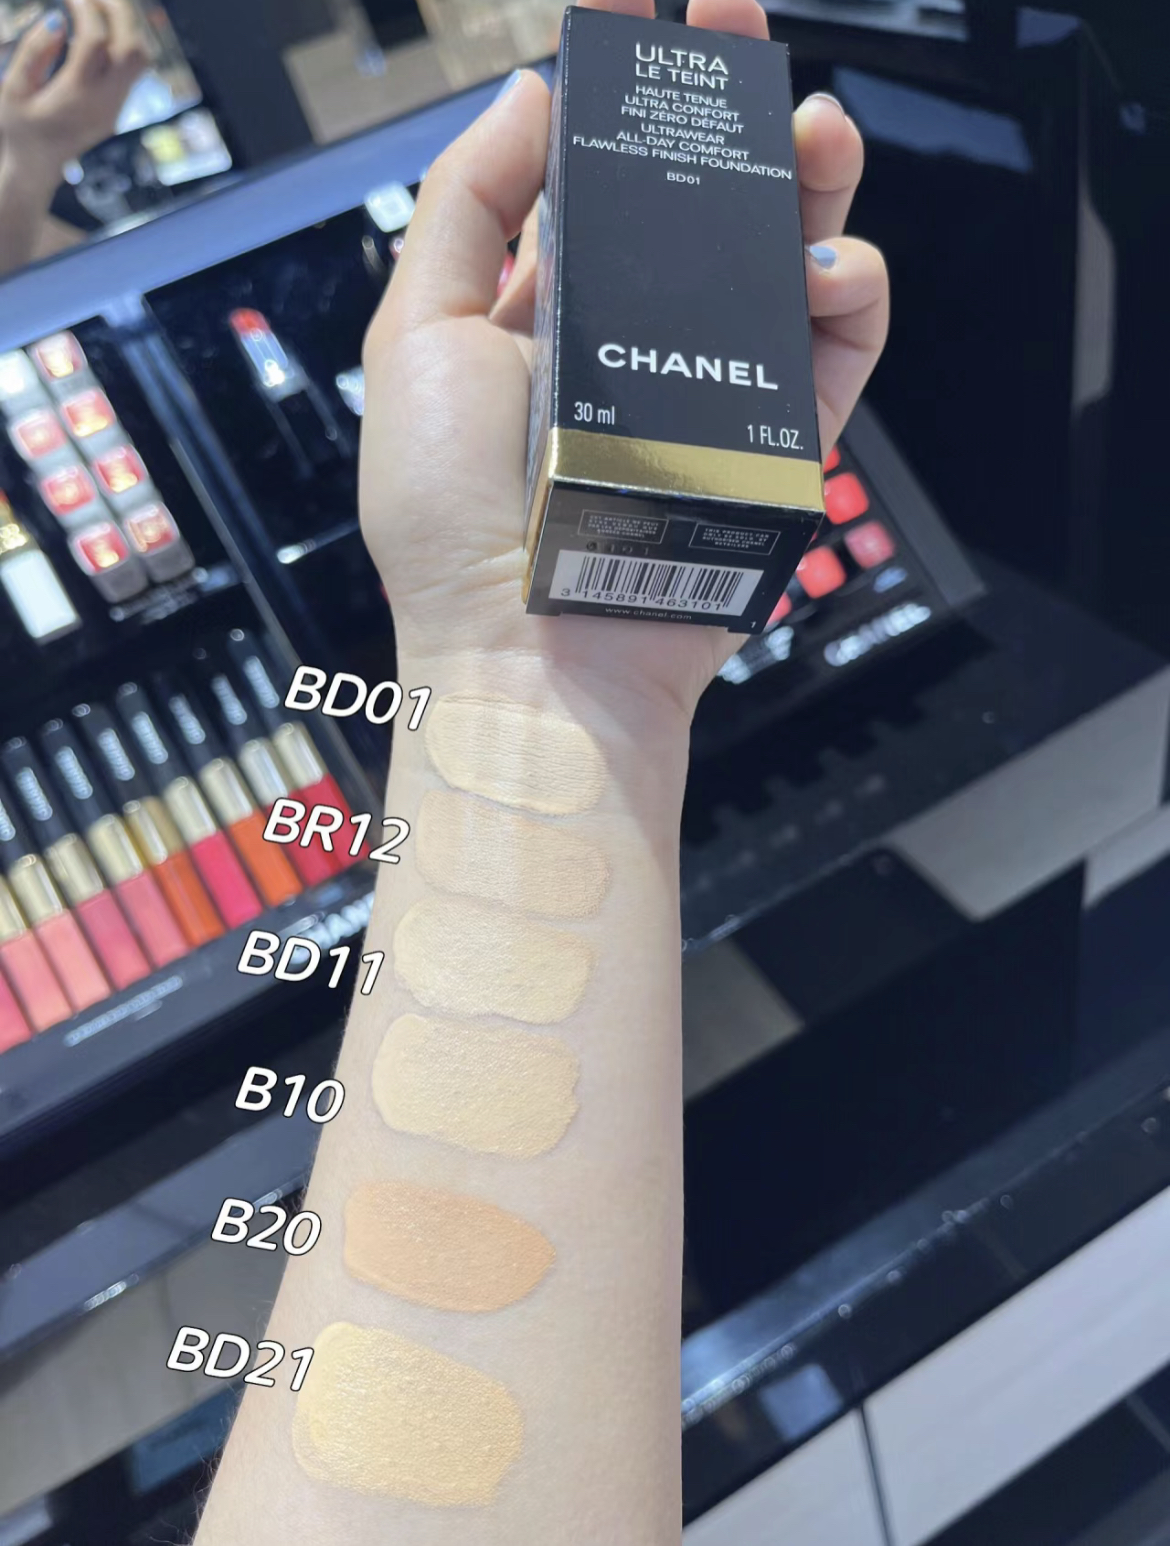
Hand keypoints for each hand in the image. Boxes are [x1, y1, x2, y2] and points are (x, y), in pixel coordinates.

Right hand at [0, 0, 148, 181]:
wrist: (35, 170)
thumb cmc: (17, 129)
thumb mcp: (12, 89)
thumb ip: (34, 52)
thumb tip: (59, 20)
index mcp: (76, 98)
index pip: (95, 42)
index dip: (85, 9)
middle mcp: (104, 104)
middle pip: (132, 48)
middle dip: (118, 11)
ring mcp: (115, 108)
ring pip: (141, 60)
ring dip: (126, 27)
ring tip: (98, 8)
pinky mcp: (117, 110)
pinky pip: (133, 70)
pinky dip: (122, 43)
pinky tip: (96, 34)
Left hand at [360, 0, 888, 721]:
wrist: (527, 655)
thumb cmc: (453, 517)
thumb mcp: (416, 336)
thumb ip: (467, 208)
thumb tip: (535, 95)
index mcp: (543, 315)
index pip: (598, 183)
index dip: (624, 96)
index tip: (645, 15)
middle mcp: (631, 346)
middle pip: (702, 208)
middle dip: (729, 110)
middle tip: (742, 25)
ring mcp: (707, 396)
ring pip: (782, 265)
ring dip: (810, 183)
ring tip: (815, 131)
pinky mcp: (772, 449)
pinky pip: (835, 356)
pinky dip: (848, 300)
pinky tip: (825, 269)